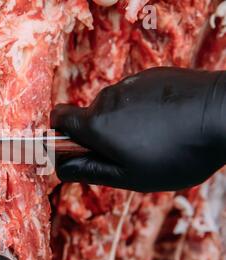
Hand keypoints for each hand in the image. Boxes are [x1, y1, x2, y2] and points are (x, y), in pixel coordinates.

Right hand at [51, 67, 225, 191]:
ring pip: (114, 108)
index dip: (58, 132)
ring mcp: (130, 84)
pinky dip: (141, 110)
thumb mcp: (129, 176)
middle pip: (89, 117)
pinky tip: (165, 122)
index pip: (59, 118)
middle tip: (128, 154)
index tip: (73, 146)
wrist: (223, 115)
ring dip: (123, 123)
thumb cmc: (176, 152)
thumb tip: (60, 167)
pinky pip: (134, 95)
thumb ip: (89, 170)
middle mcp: (107, 98)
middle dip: (100, 135)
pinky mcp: (151, 76)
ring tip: (154, 139)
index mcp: (96, 123)